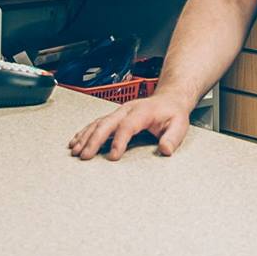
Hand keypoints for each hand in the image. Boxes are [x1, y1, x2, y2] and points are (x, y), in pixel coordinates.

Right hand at [67, 96, 192, 160]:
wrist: (169, 99)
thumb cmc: (172, 113)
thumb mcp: (180, 125)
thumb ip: (173, 138)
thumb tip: (165, 150)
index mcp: (142, 111)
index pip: (127, 126)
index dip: (119, 141)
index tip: (113, 156)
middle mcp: (127, 110)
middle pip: (106, 123)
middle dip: (94, 140)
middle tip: (85, 156)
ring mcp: (119, 112)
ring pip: (98, 123)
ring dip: (85, 136)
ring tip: (76, 150)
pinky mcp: (114, 116)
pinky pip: (96, 123)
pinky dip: (85, 132)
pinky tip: (76, 141)